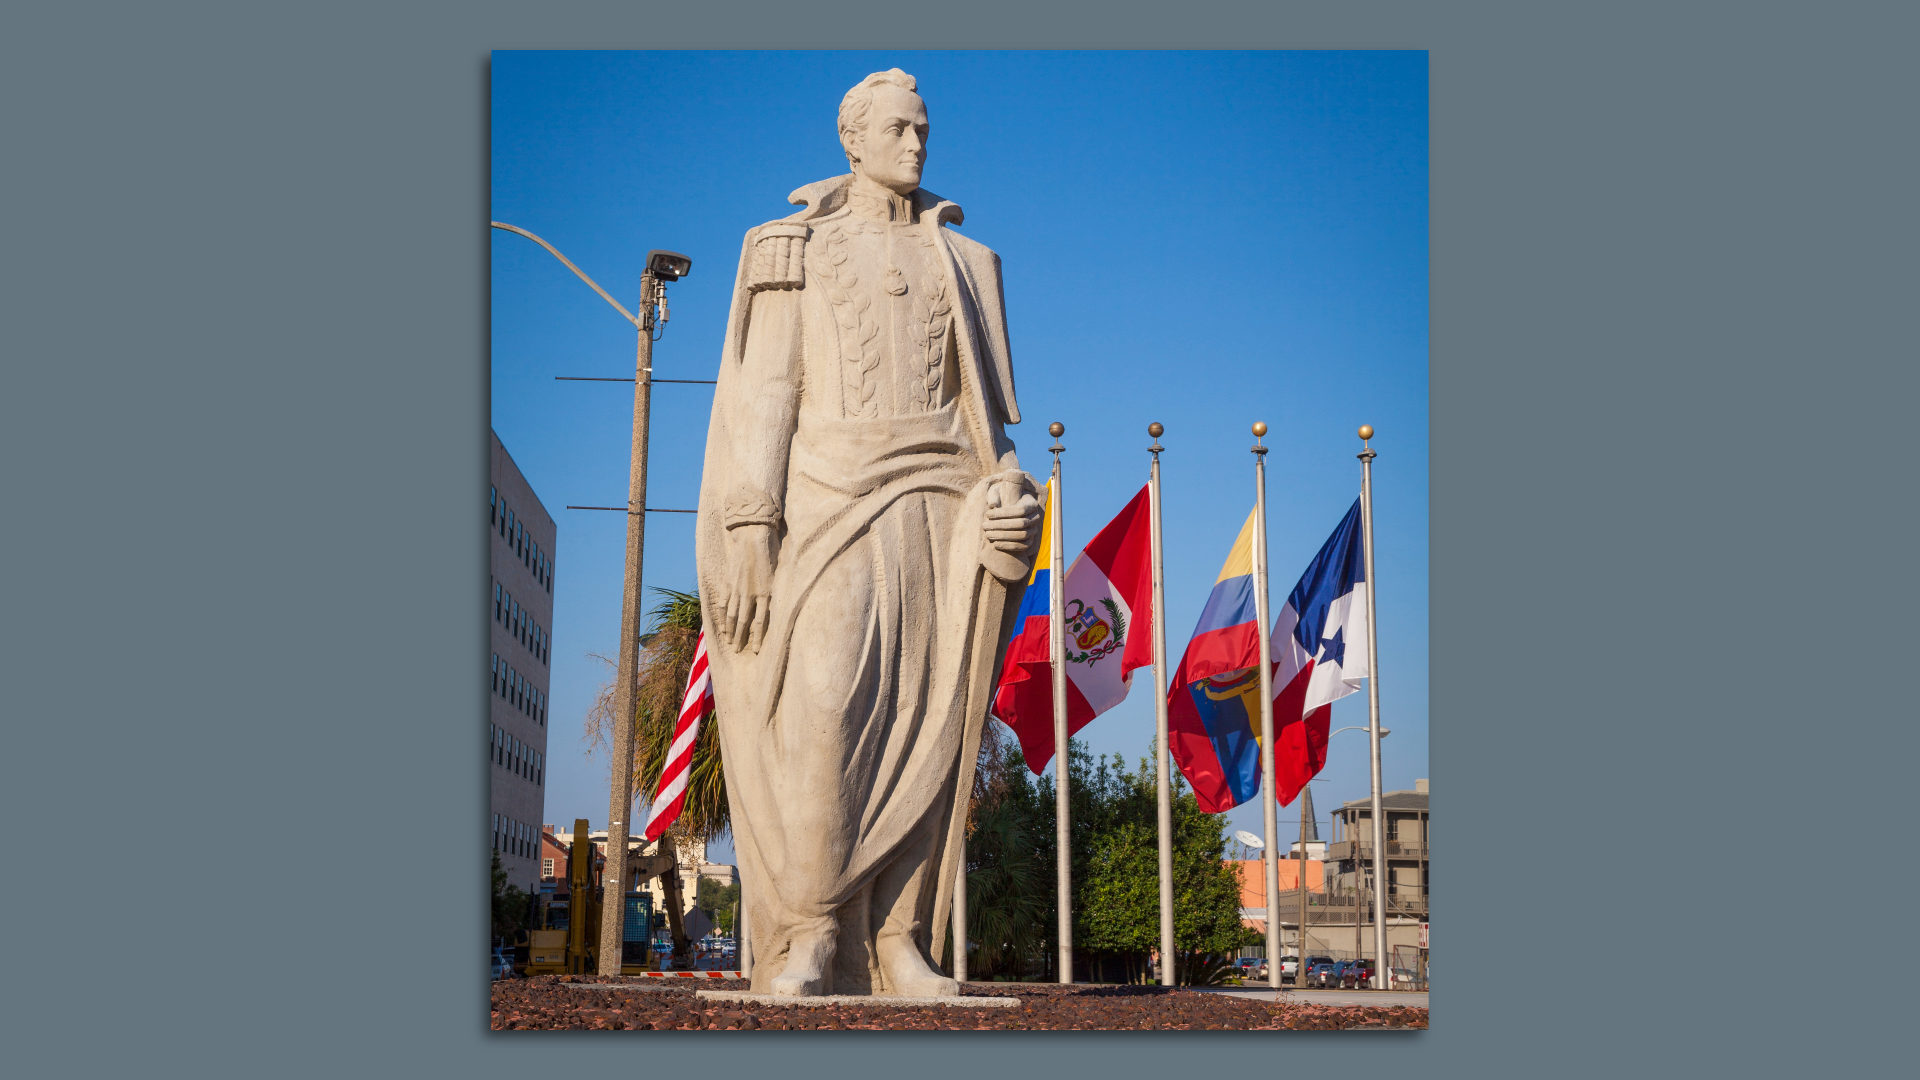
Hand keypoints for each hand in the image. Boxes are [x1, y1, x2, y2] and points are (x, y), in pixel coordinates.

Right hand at [721, 524, 773, 652]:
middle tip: (738, 651)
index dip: (757, 638)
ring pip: (732, 615)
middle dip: (741, 638)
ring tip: (730, 642)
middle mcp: (750, 594)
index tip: (754, 650)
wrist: (752, 536)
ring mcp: (737, 589)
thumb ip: (775, 590)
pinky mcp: (728, 582)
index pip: (760, 622)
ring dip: (731, 630)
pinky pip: (724, 603)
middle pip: (744, 622)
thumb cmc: (770, 552)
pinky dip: (722, 615)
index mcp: (766, 593)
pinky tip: (722, 625)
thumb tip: (775, 605)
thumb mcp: (779, 573)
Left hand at [983, 481, 1041, 555]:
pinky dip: (1009, 546)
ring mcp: (1034, 530)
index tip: (988, 514)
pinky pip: (1023, 546)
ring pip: (1022, 535)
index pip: (1021, 510)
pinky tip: (995, 544)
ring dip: (1003, 536)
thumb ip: (994, 495)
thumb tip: (993, 505)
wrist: (1006, 512)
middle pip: (1021, 523)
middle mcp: (1036, 517)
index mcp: (1031, 503)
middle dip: (1001, 525)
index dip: (1004, 513)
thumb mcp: (997, 492)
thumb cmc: (1001, 498)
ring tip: (988, 535)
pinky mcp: (1030, 541)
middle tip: (985, 526)